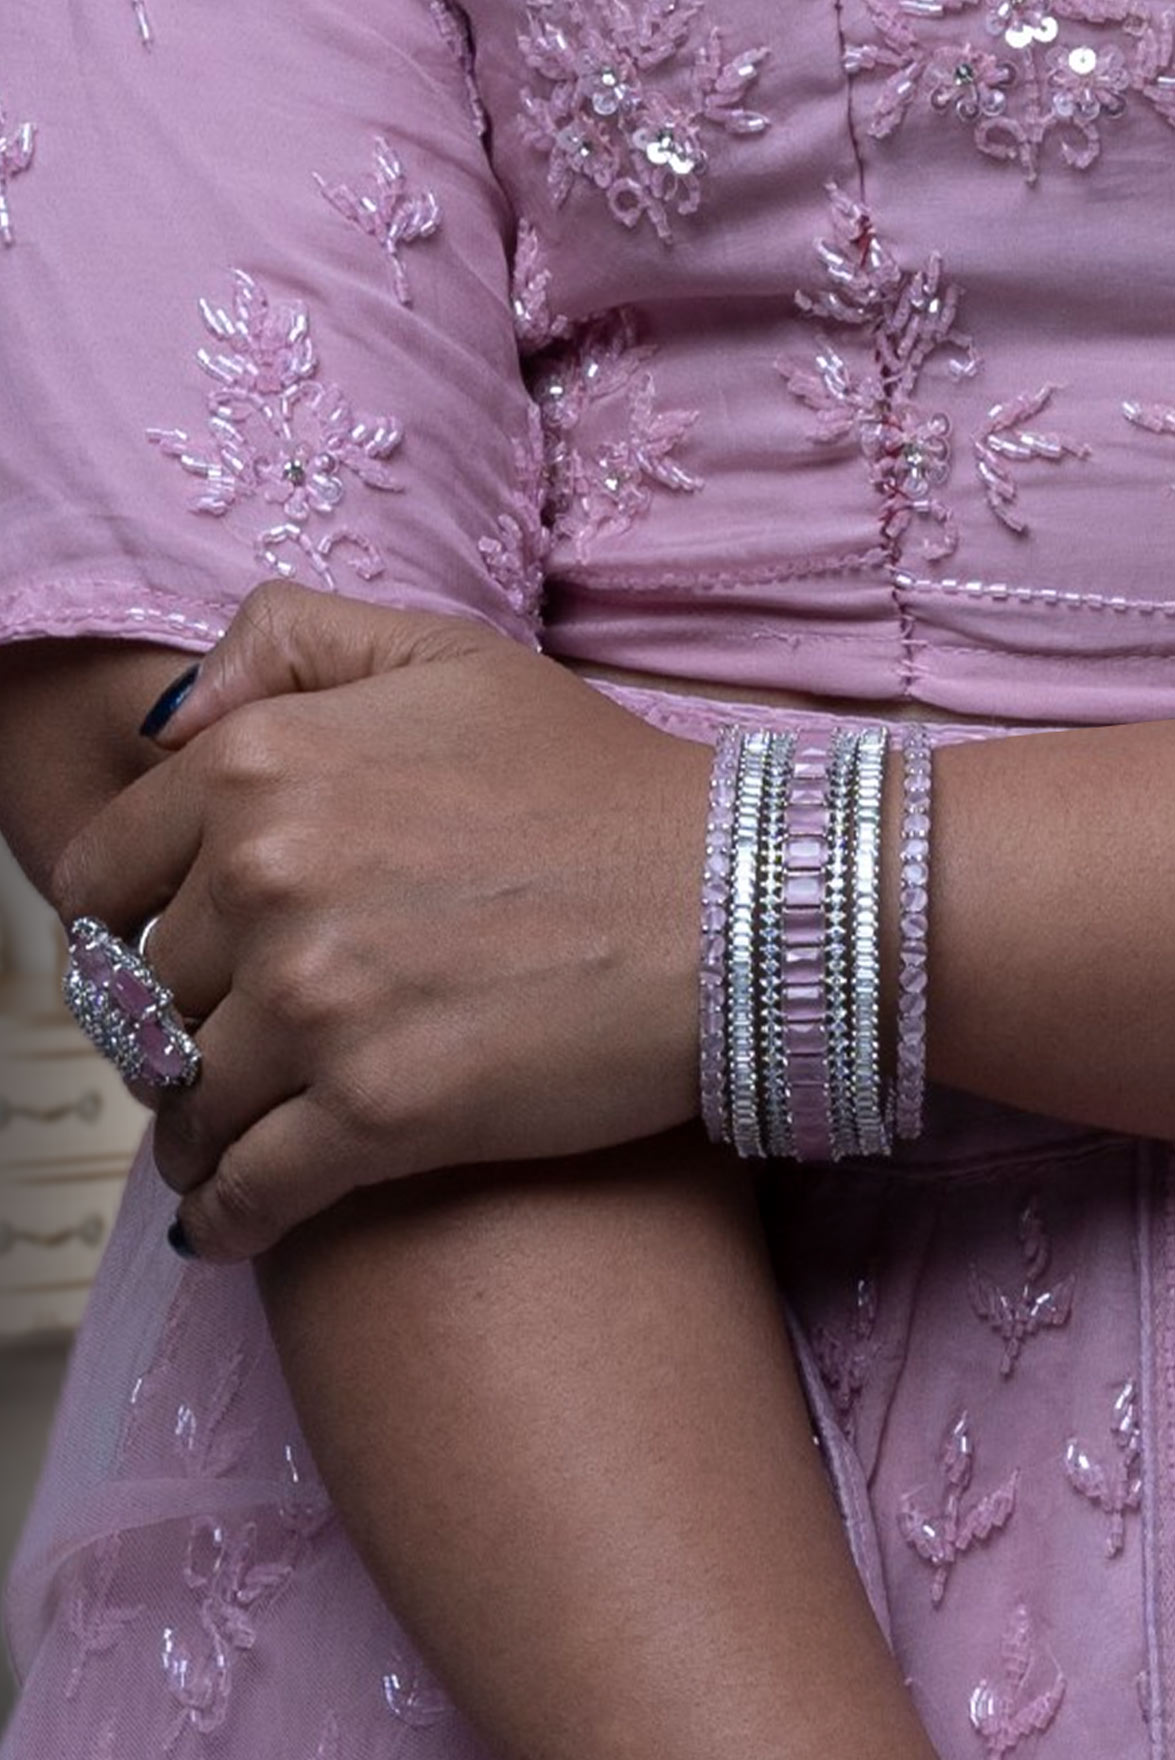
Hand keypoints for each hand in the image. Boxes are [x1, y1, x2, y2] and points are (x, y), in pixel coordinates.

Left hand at [53, 583, 713, 1260]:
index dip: (118, 931)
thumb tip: (173, 722)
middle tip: (213, 1054)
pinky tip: (228, 1221)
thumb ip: (285, 642)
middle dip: (170, 1031)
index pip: (103, 878)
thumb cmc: (593, 780)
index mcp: (260, 767)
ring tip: (217, 1141)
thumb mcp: (443, 652)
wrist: (729, 902)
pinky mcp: (380, 1116)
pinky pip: (245, 1191)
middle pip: (146, 997)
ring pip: (186, 1099)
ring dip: (192, 1130)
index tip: (153, 964)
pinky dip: (223, 1217)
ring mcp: (319, 1003)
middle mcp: (267, 880)